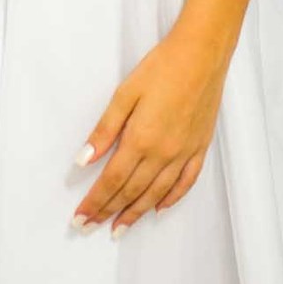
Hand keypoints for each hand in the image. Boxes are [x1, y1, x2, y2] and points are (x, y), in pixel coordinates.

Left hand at [69, 27, 231, 237]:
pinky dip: (170, 199)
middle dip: (109, 211)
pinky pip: (185, 183)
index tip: (80, 217)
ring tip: (119, 229)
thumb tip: (83, 160)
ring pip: (157, 193)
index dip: (95, 202)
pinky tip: (159, 208)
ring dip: (136, 213)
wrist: (202, 54)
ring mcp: (184, 153)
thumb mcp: (125, 94)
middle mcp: (163, 154)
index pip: (112, 180)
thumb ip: (105, 130)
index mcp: (141, 139)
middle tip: (90, 227)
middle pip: (132, 191)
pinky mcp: (200, 147)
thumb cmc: (161, 68)